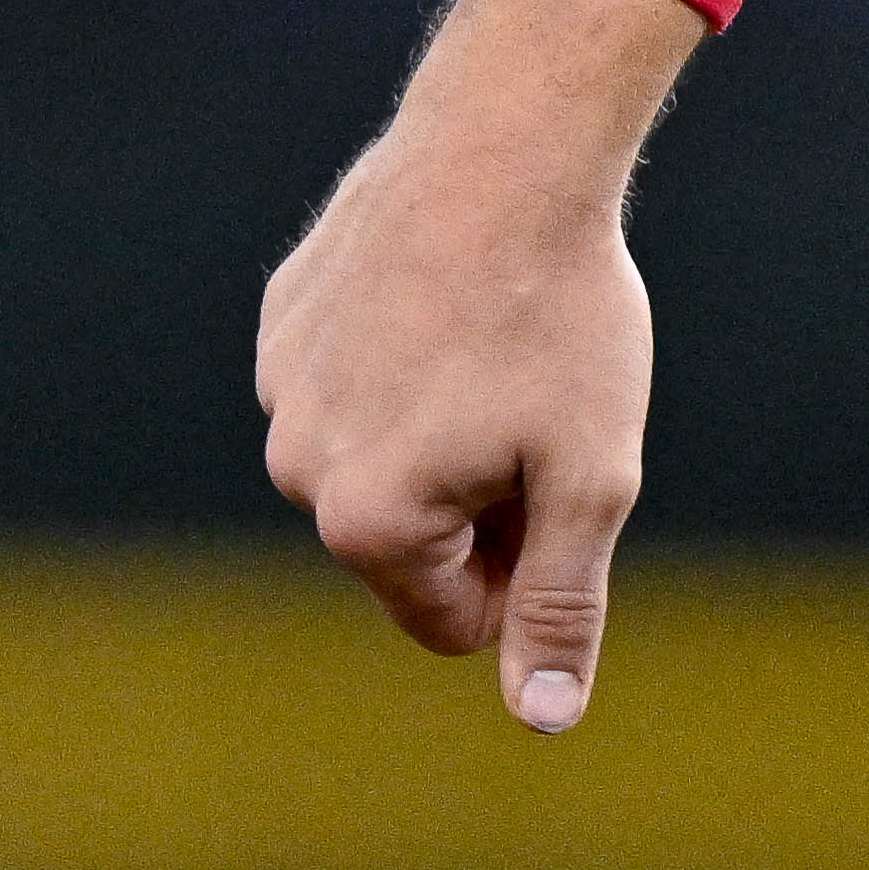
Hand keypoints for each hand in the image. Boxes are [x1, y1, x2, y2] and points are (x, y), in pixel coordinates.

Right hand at [256, 0, 695, 730]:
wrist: (509, 150)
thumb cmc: (562, 319)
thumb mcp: (588, 480)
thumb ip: (559, 606)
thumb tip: (543, 719)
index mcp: (365, 524)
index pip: (453, 620)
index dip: (529, 565)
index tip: (561, 479)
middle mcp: (297, 467)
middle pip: (414, 539)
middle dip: (484, 498)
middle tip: (537, 403)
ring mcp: (280, 387)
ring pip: (386, 455)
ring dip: (446, 429)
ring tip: (497, 345)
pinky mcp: (285, 316)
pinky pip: (359, 377)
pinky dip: (410, 356)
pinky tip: (453, 297)